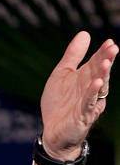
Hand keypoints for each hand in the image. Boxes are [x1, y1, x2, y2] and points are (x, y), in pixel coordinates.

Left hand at [38, 31, 117, 164]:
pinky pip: (88, 104)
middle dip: (106, 61)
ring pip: (97, 88)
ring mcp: (88, 104)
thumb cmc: (59, 103)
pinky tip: (96, 84)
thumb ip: (72, 56)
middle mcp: (91, 90)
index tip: (110, 42)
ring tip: (105, 63)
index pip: (96, 64)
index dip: (102, 53)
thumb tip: (84, 33)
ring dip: (102, 76)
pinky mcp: (82, 116)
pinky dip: (92, 94)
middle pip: (100, 74)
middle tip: (113, 48)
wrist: (52, 131)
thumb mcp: (62, 75)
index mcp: (86, 79)